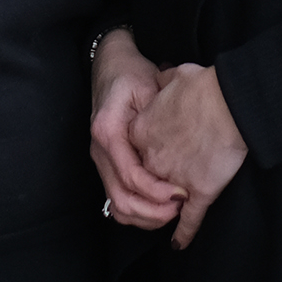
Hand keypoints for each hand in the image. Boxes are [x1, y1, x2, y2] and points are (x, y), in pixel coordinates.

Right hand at [87, 29, 181, 229]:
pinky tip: (159, 208)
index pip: (131, 176)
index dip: (157, 192)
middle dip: (153, 213)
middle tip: (181, 210)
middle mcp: (99, 151)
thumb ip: (158, 116)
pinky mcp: (107, 165)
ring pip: (117, 205)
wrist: (111, 65)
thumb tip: (177, 150)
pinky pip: (118, 198)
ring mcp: (101, 160)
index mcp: (108, 132)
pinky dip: (138, 211)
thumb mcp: (148, 86)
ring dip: (146, 217)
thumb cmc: (131, 73)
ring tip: (173, 212)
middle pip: (121, 199)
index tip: (182, 194)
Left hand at [129, 62, 247, 247]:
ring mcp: (173, 178)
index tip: (150, 158)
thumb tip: (162, 75)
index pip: (131, 154)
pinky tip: (179, 242)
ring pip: (159, 203)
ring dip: (161, 211)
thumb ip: (163, 80)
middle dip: (148, 189)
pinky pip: (188, 219)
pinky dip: (183, 233)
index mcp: (140, 131)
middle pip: (141, 180)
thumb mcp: (174, 76)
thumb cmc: (203, 87)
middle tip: (159, 190)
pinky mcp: (198, 192)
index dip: (141, 158)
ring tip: (168, 214)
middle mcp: (151, 159)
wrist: (229, 102)